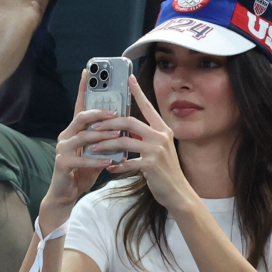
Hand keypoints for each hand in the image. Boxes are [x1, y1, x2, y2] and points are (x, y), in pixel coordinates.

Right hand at [41, 70, 118, 223]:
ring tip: (118, 137)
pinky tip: (109, 161)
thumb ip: (106, 141)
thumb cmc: (82, 172)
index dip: (83, 88)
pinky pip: (81, 159)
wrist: (66, 194)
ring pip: (83, 136)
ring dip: (102, 136)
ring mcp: (62, 148)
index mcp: (74, 130)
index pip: (80, 105)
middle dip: (100, 113)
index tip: (88, 71)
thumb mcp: (97, 153)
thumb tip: (125, 130)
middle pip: (82, 117)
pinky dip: (96, 160)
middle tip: (117, 113)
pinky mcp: (61, 163)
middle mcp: (66, 135)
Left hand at [90, 75, 191, 209]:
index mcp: (163, 129)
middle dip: (109, 123)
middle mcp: (161, 136)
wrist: (177, 192)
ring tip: (94, 148)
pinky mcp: (151, 165)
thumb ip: (146, 138)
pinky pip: (127, 162)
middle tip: (94, 127)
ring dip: (106, 144)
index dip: (138, 93)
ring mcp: (156, 150)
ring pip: (124, 141)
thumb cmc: (165, 172)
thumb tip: (126, 131)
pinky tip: (109, 168)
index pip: (147, 107)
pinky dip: (116, 165)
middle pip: (130, 121)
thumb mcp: (159, 150)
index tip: (129, 79)